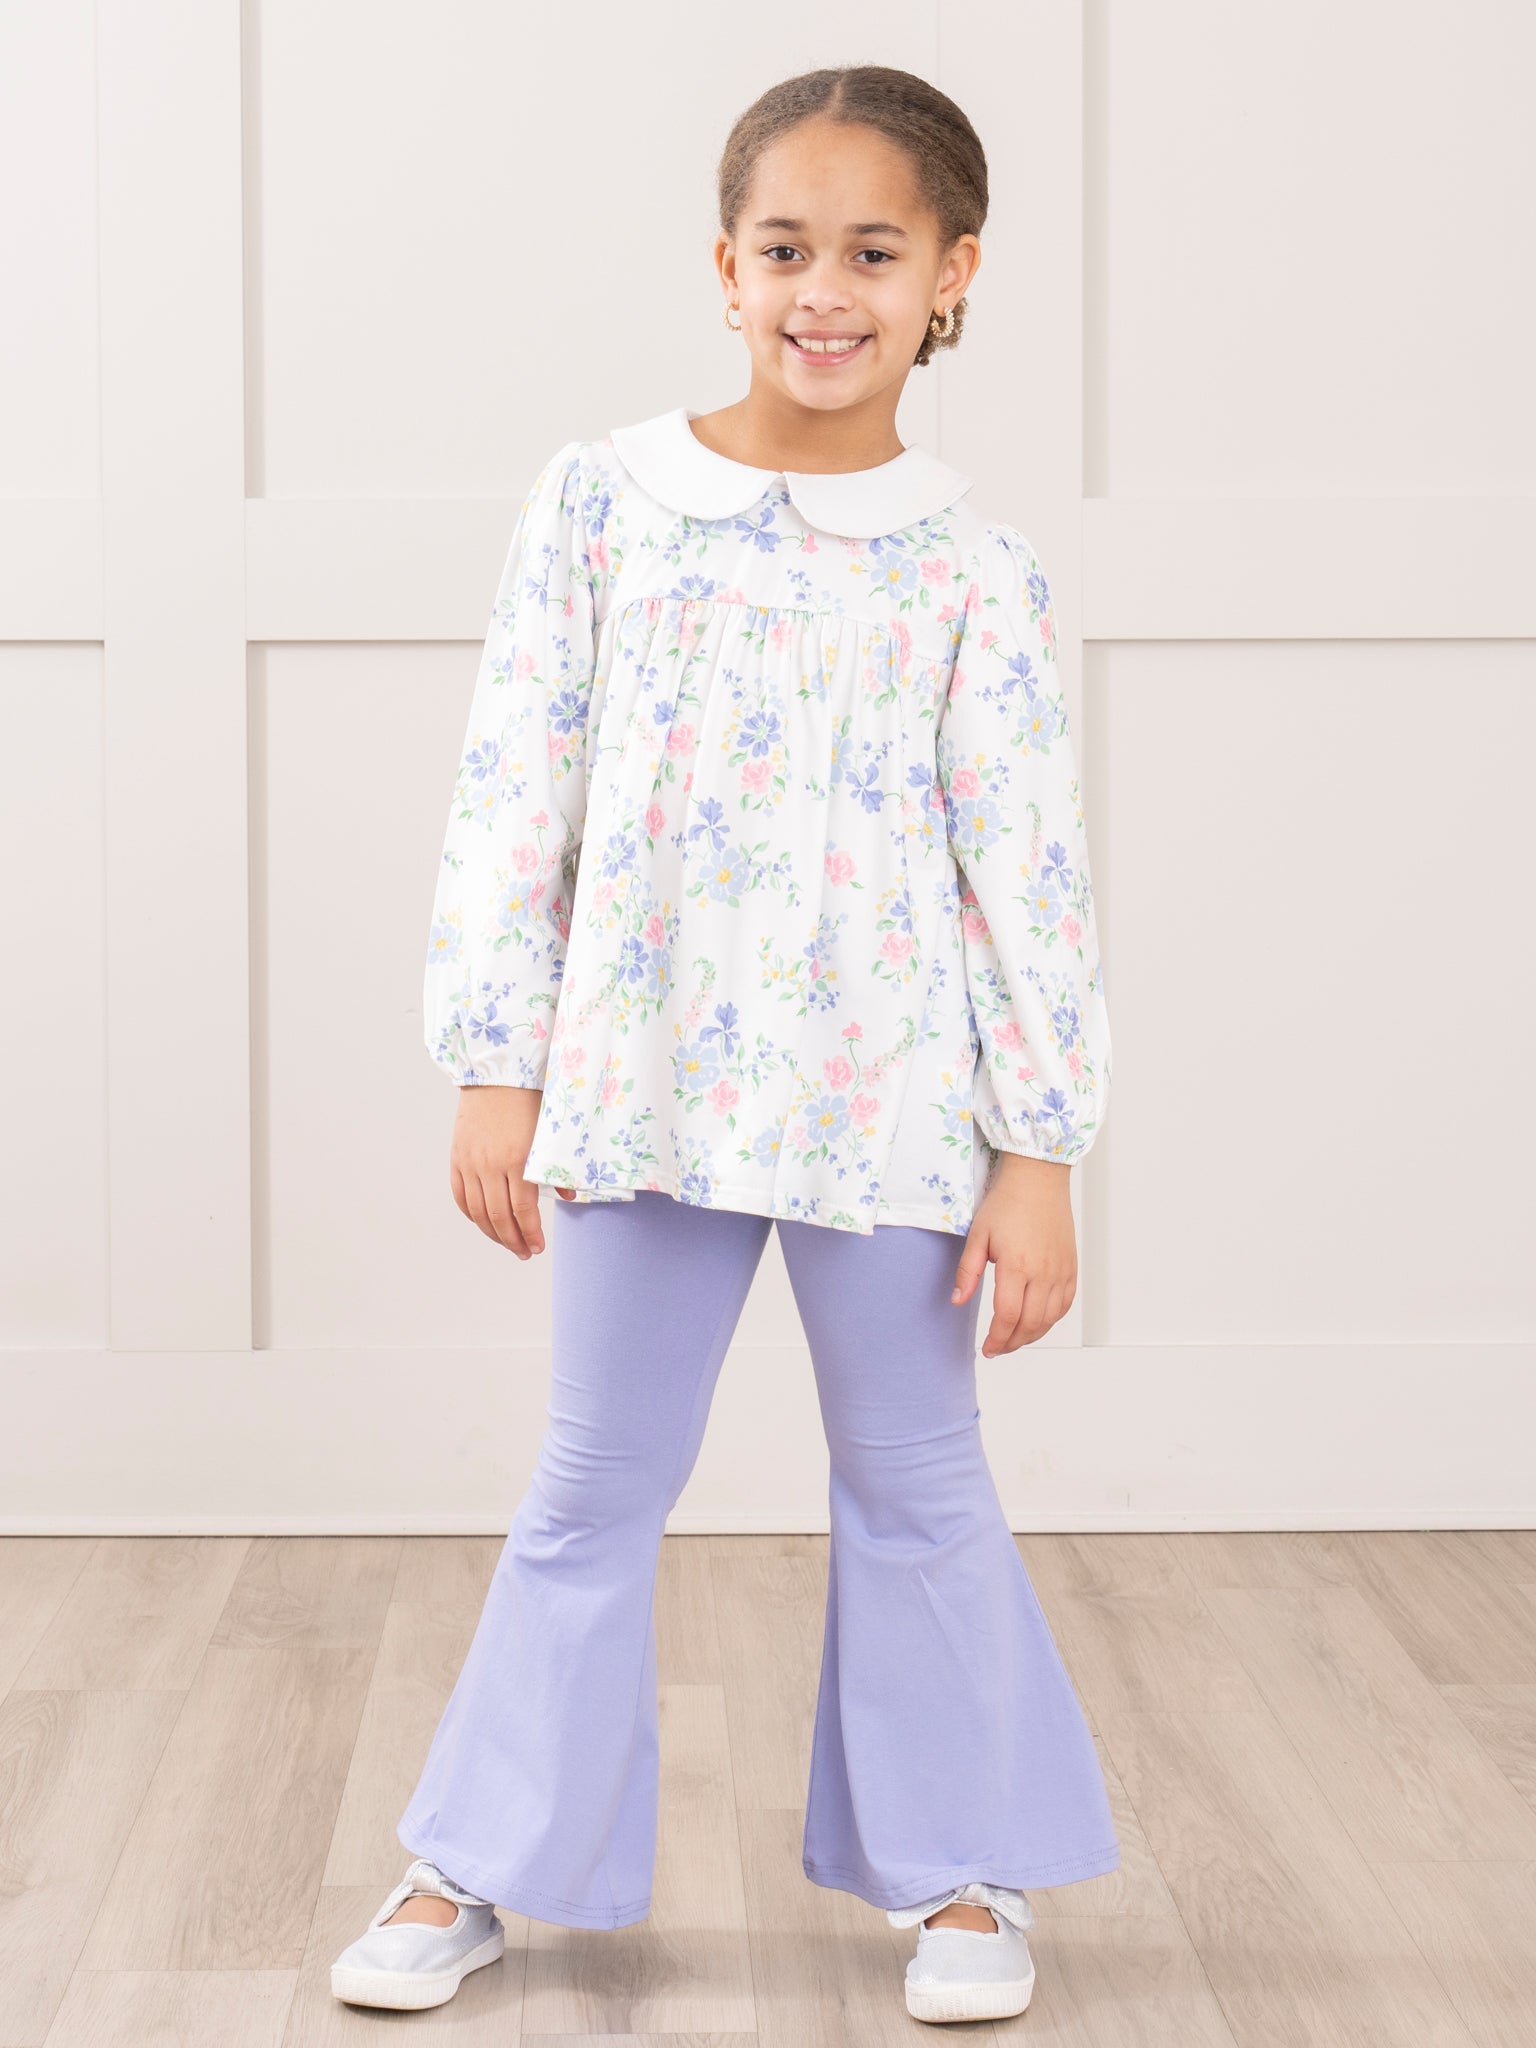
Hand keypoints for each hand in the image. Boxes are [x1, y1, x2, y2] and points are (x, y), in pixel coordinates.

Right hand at [449, 1085, 551, 1256]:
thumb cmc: (529, 1101)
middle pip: (499, 1217)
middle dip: (513, 1241)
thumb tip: (569, 1197)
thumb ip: (557, 1167)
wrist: (496, 1075)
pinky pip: (460, 1196)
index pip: (523, 1210)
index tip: (538, 1247)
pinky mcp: (456, 1158)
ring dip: (493, 1233)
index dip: (531, 1234)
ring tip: (507, 1243)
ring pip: (478, 1212)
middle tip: (525, 1252)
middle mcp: (490, 1165)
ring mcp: (470, 1163)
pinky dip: (471, 1215)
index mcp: (517, 1159)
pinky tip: (484, 1223)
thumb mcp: (549, 1133)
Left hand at [951, 1153, 1076, 1353]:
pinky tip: (1037, 1322)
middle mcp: (1043, 1273)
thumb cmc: (1006, 1203)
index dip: (996, 1339)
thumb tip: (957, 1301)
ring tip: (1014, 1339)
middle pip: (1030, 1324)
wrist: (1038, 1180)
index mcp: (1017, 1266)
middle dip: (1011, 1343)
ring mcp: (1061, 1271)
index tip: (987, 1348)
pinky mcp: (1071, 1267)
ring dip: (1031, 1335)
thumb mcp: (978, 1236)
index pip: (1007, 1317)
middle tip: (997, 1348)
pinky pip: (1065, 1304)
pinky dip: (1051, 1320)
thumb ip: (967, 1272)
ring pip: (1050, 1319)